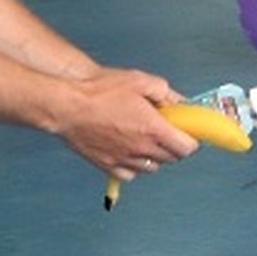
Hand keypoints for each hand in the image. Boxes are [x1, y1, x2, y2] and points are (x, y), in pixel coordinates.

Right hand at [58, 68, 199, 178]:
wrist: (65, 106)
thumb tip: (181, 103)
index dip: (191, 141)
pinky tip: (132, 152)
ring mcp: (125, 160)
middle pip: (173, 158)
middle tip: (168, 133)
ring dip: (157, 157)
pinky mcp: (108, 166)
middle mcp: (142, 148)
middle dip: (175, 146)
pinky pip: (131, 174)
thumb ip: (166, 93)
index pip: (188, 148)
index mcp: (154, 129)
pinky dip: (136, 167)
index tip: (188, 133)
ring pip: (154, 167)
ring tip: (148, 141)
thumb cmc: (99, 92)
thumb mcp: (141, 81)